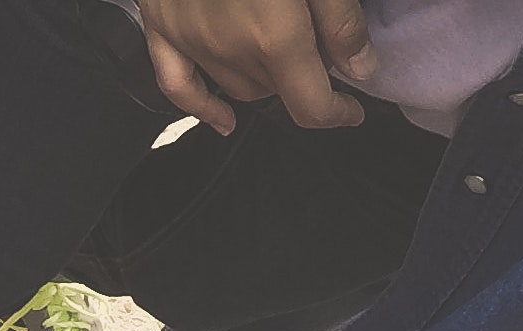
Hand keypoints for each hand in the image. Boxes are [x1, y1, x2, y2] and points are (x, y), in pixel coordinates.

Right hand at [135, 0, 373, 133]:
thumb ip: (340, 21)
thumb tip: (359, 68)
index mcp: (275, 36)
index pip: (310, 105)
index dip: (337, 114)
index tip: (353, 107)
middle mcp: (230, 50)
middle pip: (277, 94)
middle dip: (304, 82)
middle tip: (322, 51)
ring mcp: (192, 43)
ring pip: (236, 89)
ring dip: (265, 81)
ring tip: (281, 54)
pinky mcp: (163, 30)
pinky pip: (177, 86)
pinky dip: (202, 107)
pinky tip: (222, 118)